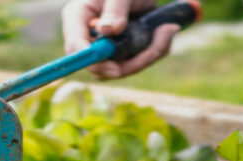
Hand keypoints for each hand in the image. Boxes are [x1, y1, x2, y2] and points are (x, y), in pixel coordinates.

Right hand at [62, 0, 180, 78]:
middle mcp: (88, 37)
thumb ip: (115, 9)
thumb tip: (107, 30)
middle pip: (98, 66)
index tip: (114, 68)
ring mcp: (104, 48)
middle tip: (156, 48)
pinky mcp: (121, 55)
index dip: (92, 60)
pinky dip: (153, 52)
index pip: (75, 45)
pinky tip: (165, 31)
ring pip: (120, 69)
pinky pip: (136, 64)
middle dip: (129, 63)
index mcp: (78, 17)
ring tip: (167, 30)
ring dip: (147, 55)